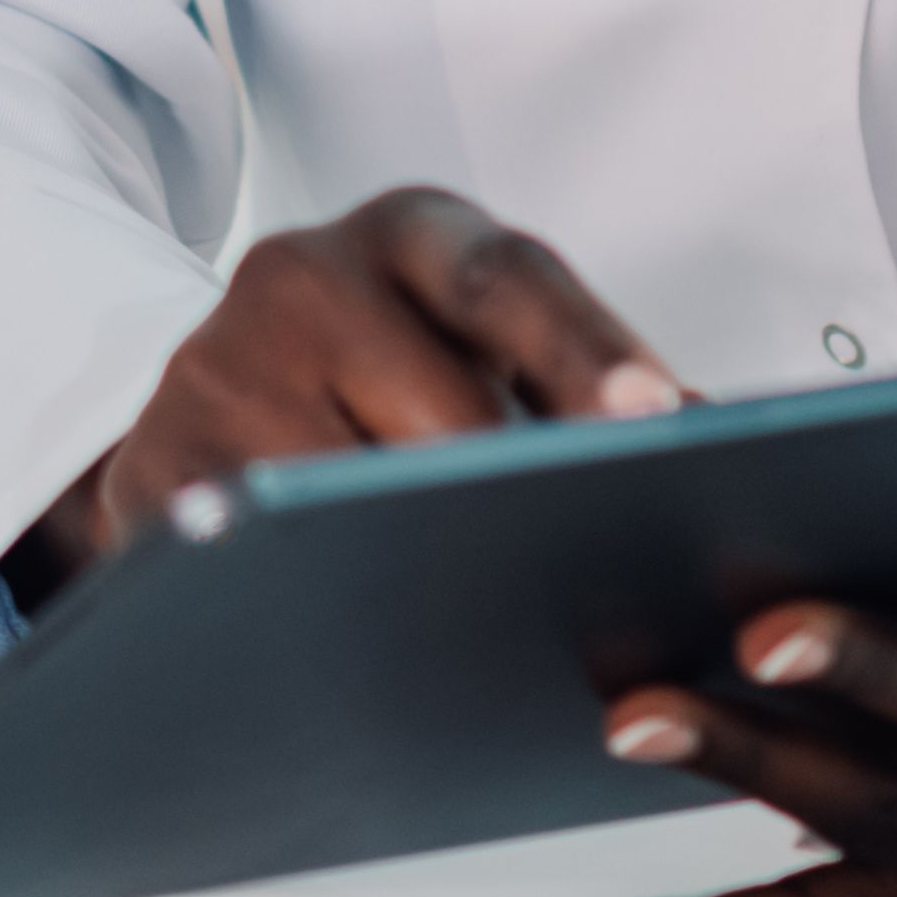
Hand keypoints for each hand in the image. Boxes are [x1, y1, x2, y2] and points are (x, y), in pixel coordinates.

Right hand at [22, 184, 684, 595]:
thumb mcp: (481, 350)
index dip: (584, 348)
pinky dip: (317, 603)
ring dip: (420, 565)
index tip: (656, 413)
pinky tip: (378, 660)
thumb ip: (590, 391)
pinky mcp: (156, 466)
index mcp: (412, 236)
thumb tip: (740, 454)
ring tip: (504, 634)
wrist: (208, 410)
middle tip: (598, 565)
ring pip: (346, 489)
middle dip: (517, 493)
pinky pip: (255, 552)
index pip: (508, 280)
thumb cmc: (390, 386)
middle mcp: (304, 274)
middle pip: (436, 400)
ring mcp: (216, 367)